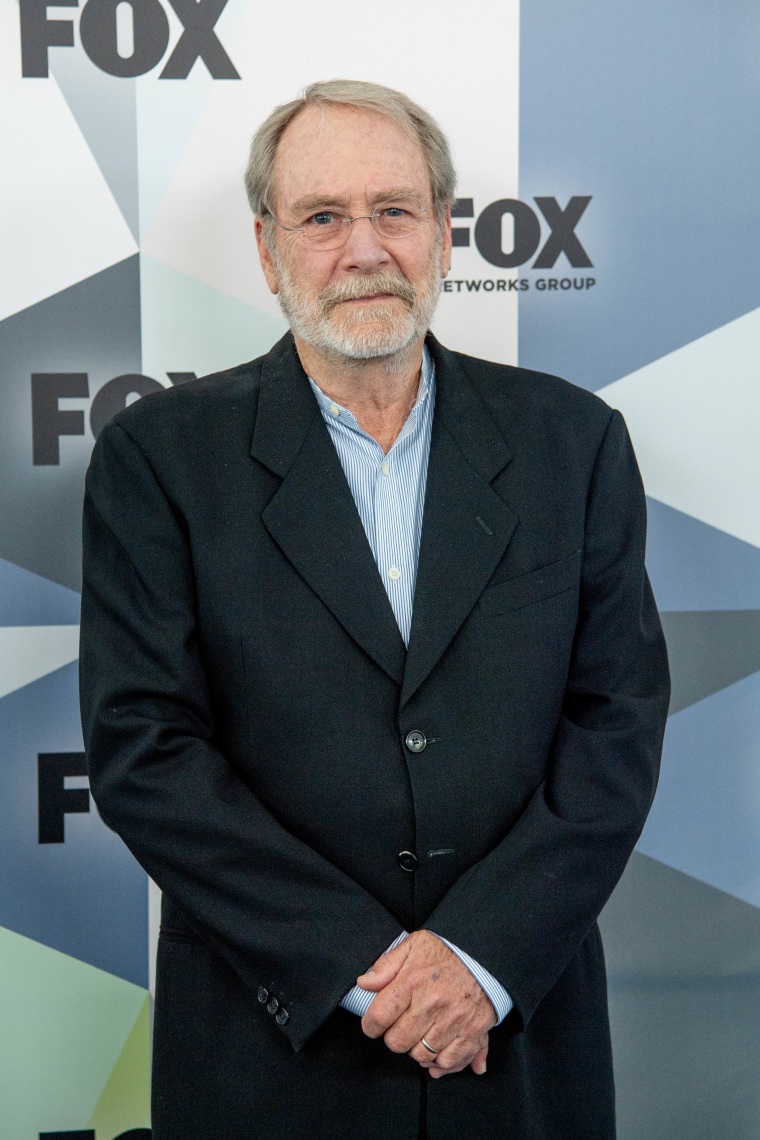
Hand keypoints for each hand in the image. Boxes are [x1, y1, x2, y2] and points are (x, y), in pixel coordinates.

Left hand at [357, 930, 495, 1077]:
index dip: (371, 1025)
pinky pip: (447, 1061)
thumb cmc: (447, 952)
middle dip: (394, 1036)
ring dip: (416, 1048)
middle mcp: (432, 1004)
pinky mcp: (472, 1032)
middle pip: (397, 1043)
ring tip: (420, 1033)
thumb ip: (386, 965)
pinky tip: (436, 1048)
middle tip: (401, 1025)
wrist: (485, 956)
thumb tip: (363, 984)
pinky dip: (439, 1061)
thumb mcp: (413, 945)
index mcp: (413, 981)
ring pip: (420, 1055)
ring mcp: (453, 1021)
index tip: (375, 1023)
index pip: (378, 1018)